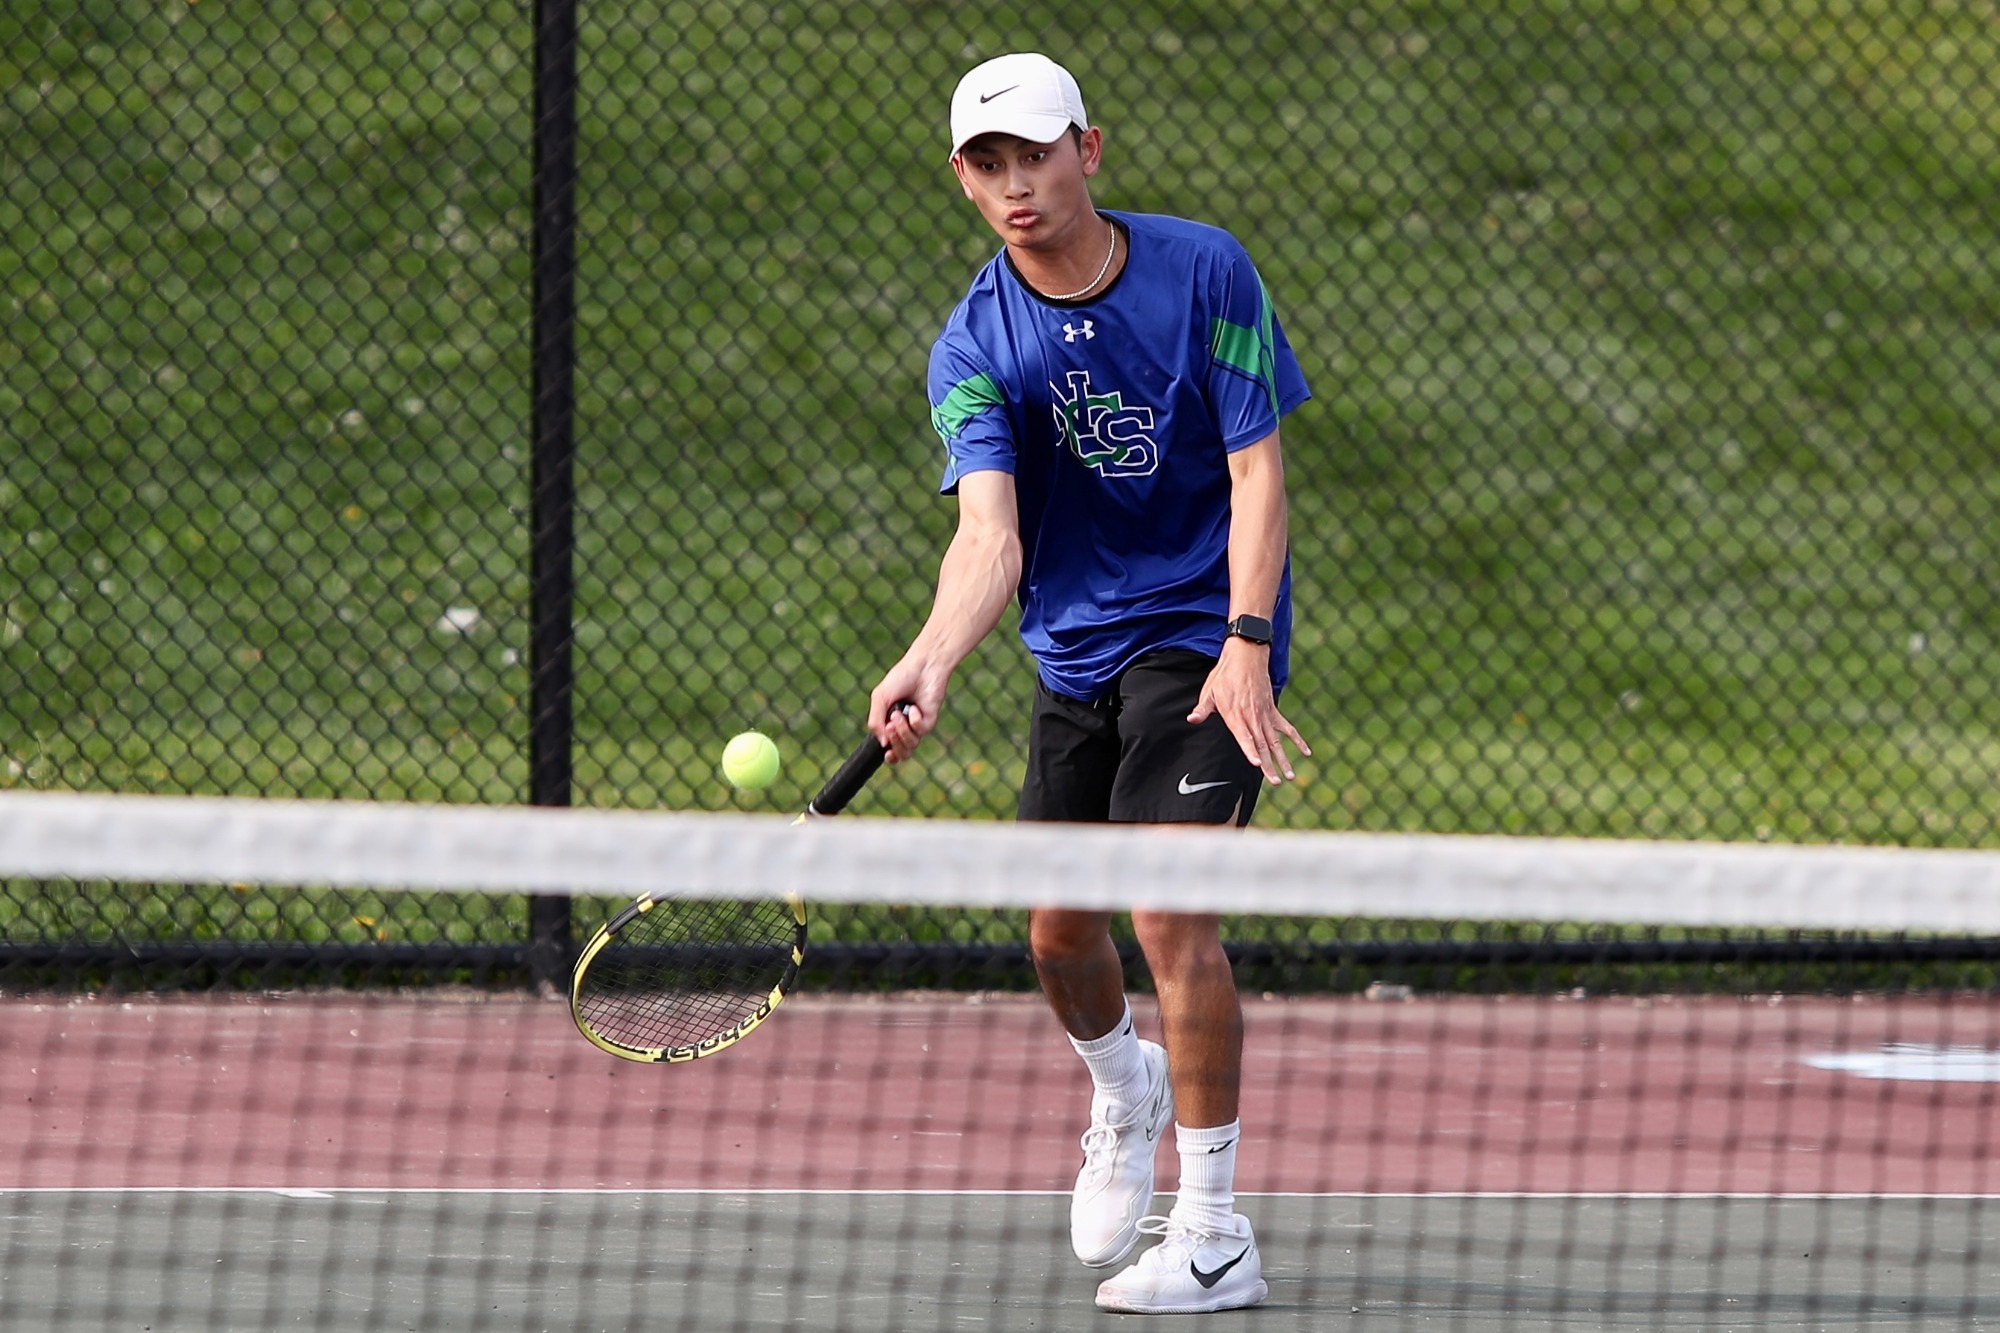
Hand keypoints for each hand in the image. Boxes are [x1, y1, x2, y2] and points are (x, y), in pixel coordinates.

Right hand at [868, 657, 948, 762]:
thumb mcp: (880, 698)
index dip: (889, 756)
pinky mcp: (929, 721)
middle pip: (900, 753)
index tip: (886, 752)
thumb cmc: (900, 678)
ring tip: (898, 715)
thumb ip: (875, 721)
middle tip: (890, 725)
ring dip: (902, 732)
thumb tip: (882, 743)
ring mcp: (917, 726)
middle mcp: (904, 728)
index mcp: (889, 724)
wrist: (922, 667)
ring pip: (910, 745)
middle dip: (894, 742)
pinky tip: (914, 708)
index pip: (889, 748)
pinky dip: (914, 721)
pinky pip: (920, 731)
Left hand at [1187, 639, 1310, 783]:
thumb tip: (1192, 719)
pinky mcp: (1272, 710)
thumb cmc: (1225, 675)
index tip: (1257, 764)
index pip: (1244, 737)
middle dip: (1269, 765)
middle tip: (1277, 782)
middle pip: (1262, 745)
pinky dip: (1297, 739)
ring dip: (1283, 759)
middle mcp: (1252, 717)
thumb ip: (1202, 709)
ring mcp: (1265, 714)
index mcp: (1235, 714)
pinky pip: (1287, 727)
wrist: (1246, 655)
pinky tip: (1306, 752)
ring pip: (1275, 741)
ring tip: (1290, 776)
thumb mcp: (1209, 691)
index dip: (1250, 751)